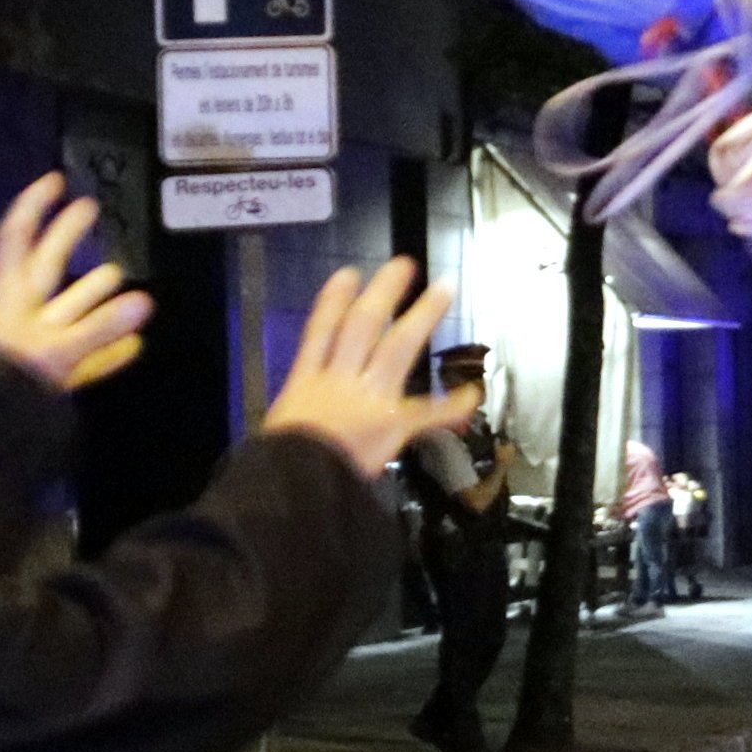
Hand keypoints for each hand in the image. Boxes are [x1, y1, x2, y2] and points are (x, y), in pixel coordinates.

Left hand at [0, 176, 152, 392]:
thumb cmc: (9, 378)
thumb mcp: (56, 350)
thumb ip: (100, 329)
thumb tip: (145, 303)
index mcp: (11, 293)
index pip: (18, 238)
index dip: (34, 206)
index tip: (55, 181)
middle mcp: (21, 309)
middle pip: (48, 264)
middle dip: (69, 236)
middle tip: (92, 208)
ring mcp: (34, 340)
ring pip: (67, 309)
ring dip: (92, 295)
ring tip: (121, 280)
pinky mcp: (48, 371)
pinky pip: (80, 355)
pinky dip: (105, 350)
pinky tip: (133, 346)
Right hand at [264, 258, 471, 473]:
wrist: (294, 484)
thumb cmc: (281, 465)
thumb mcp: (279, 430)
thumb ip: (297, 417)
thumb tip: (300, 420)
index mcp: (306, 384)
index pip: (321, 332)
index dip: (333, 301)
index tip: (348, 275)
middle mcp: (339, 381)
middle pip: (363, 326)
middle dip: (384, 294)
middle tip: (404, 266)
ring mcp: (368, 398)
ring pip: (397, 348)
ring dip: (422, 316)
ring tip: (444, 288)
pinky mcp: (391, 424)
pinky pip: (427, 413)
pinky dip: (451, 406)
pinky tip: (472, 394)